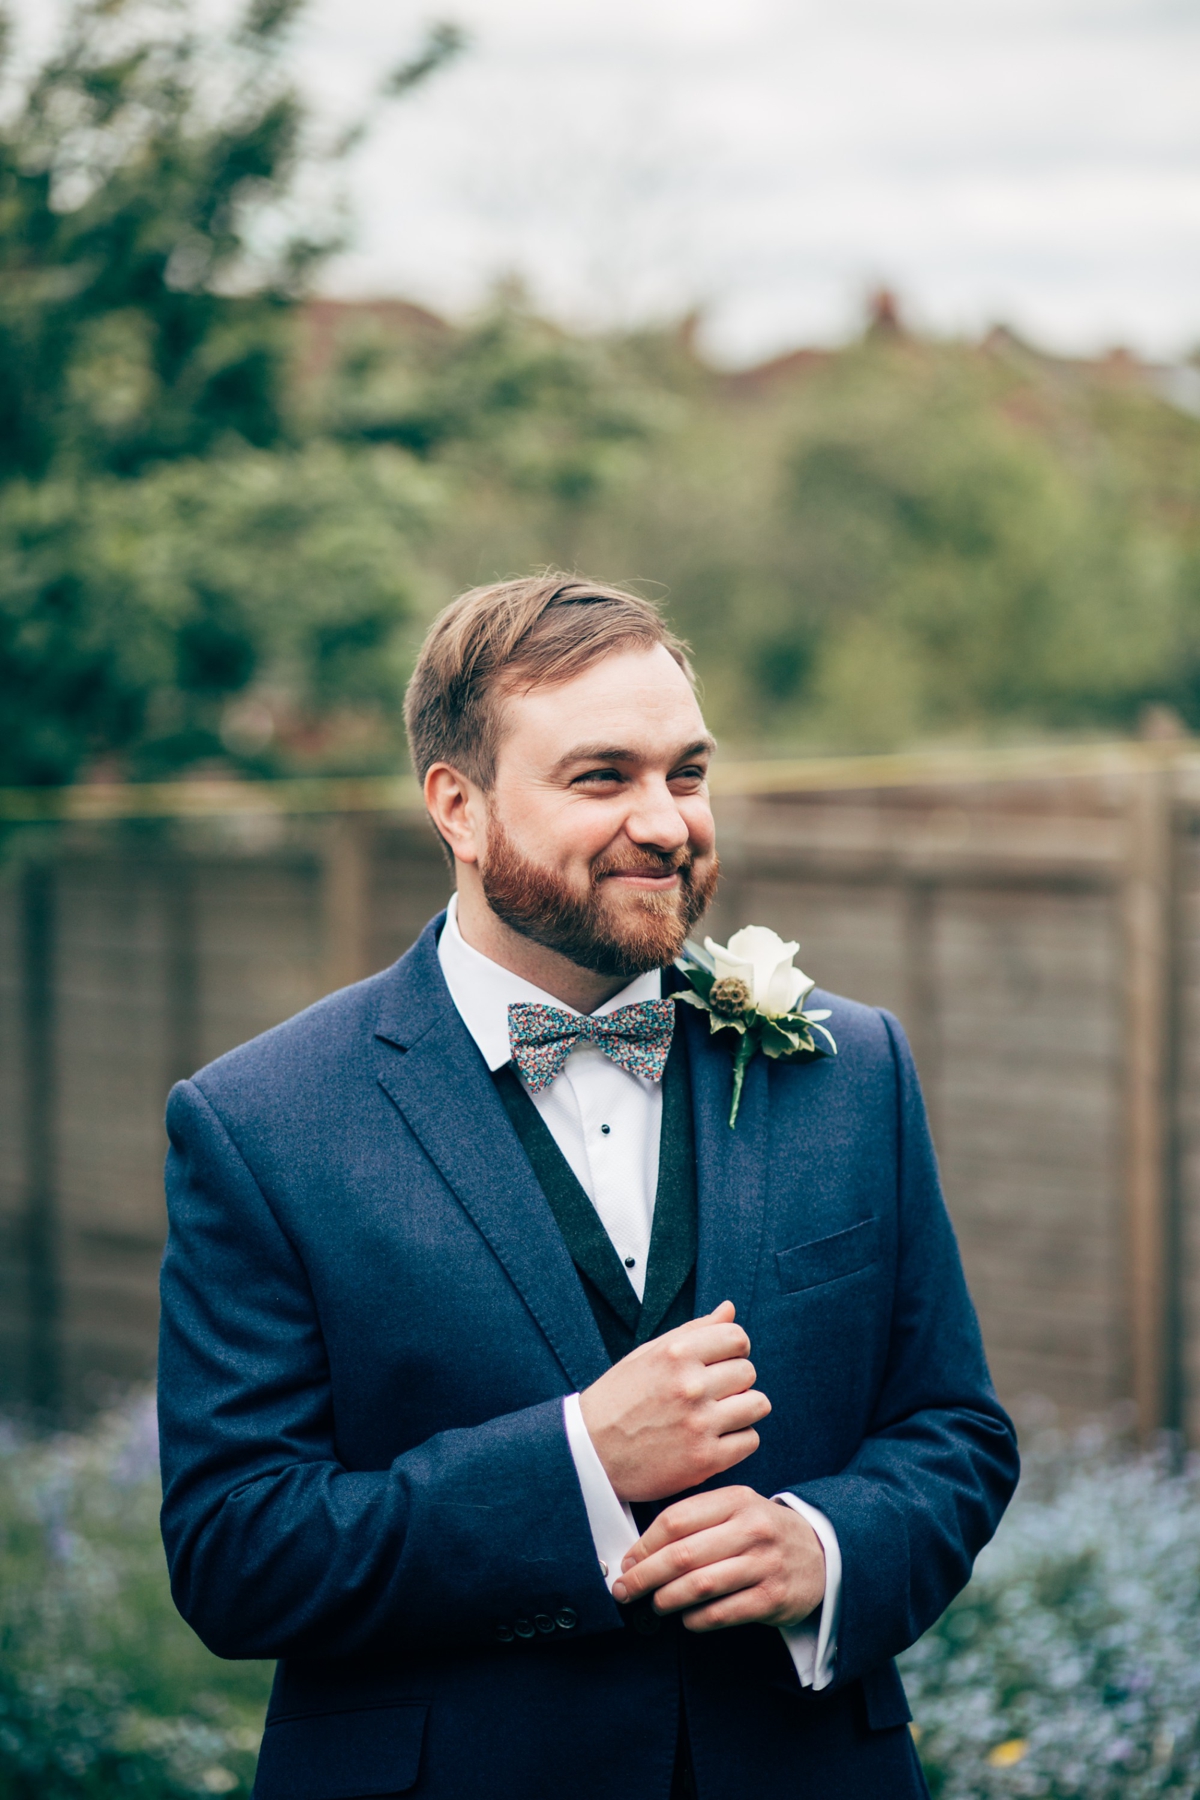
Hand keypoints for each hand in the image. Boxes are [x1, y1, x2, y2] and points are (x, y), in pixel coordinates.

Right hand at [578, 1301, 769, 1502]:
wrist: (590, 1453)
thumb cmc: (619, 1399)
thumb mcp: (648, 1354)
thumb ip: (693, 1330)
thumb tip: (729, 1309)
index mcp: (676, 1353)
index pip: (737, 1337)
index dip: (733, 1349)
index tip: (721, 1362)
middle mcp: (690, 1385)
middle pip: (749, 1371)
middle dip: (735, 1380)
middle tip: (713, 1392)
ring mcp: (699, 1423)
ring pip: (757, 1404)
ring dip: (742, 1409)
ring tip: (719, 1414)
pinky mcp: (705, 1459)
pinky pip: (750, 1440)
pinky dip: (738, 1439)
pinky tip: (716, 1437)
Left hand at [611, 1486, 824, 1630]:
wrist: (823, 1554)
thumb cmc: (764, 1532)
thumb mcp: (737, 1509)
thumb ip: (696, 1521)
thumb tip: (641, 1551)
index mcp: (736, 1500)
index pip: (676, 1520)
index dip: (643, 1545)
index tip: (626, 1562)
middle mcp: (751, 1528)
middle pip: (682, 1555)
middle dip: (645, 1576)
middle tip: (625, 1590)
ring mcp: (764, 1564)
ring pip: (699, 1586)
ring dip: (666, 1600)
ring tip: (655, 1604)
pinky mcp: (773, 1598)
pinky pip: (721, 1613)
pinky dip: (695, 1620)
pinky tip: (686, 1619)